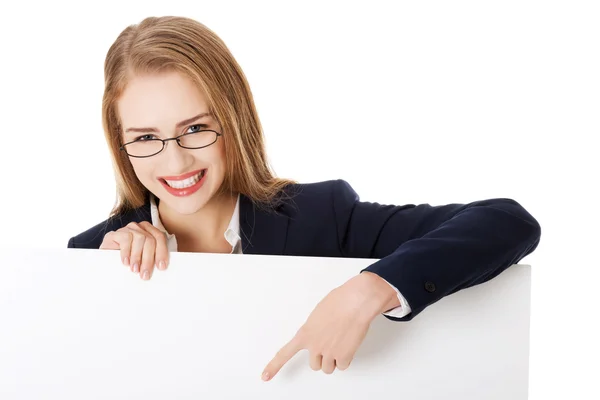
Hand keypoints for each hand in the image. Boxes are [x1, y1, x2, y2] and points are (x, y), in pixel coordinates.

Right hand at [100, 221, 168, 279]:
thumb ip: (152, 259)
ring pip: (140, 238)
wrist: (105, 262)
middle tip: (145, 274)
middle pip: (150, 240)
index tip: (161, 267)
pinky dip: (127, 252)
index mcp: (150, 232)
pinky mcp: (114, 234)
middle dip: (149, 259)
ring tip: (135, 270)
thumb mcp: (142, 260)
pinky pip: (125, 238)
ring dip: (138, 256)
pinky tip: (126, 262)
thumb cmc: (128, 262)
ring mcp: (127, 229)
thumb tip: (161, 268)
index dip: (162, 252)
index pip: (160, 238)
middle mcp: (140, 228)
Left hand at [261, 272, 398, 380]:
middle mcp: (314, 345)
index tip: (265, 376)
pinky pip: (343, 366)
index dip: (274, 366)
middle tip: (330, 344)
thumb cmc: (340, 301)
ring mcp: (328, 352)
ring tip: (341, 342)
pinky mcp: (343, 356)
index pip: (285, 353)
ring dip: (334, 360)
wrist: (356, 301)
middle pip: (314, 365)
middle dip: (322, 357)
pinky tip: (349, 344)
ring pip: (328, 368)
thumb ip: (315, 328)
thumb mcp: (318, 313)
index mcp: (305, 333)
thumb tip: (320, 333)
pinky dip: (346, 359)